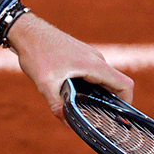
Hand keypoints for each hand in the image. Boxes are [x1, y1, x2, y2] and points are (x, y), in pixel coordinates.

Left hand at [4, 13, 133, 120]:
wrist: (26, 31)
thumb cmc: (37, 52)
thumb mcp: (45, 84)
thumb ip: (57, 105)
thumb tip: (67, 123)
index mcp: (94, 65)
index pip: (125, 84)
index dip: (126, 103)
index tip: (117, 116)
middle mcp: (96, 58)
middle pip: (114, 84)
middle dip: (109, 101)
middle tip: (97, 116)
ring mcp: (89, 54)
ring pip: (102, 78)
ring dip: (97, 93)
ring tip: (82, 106)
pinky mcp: (80, 54)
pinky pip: (92, 72)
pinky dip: (89, 84)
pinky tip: (72, 92)